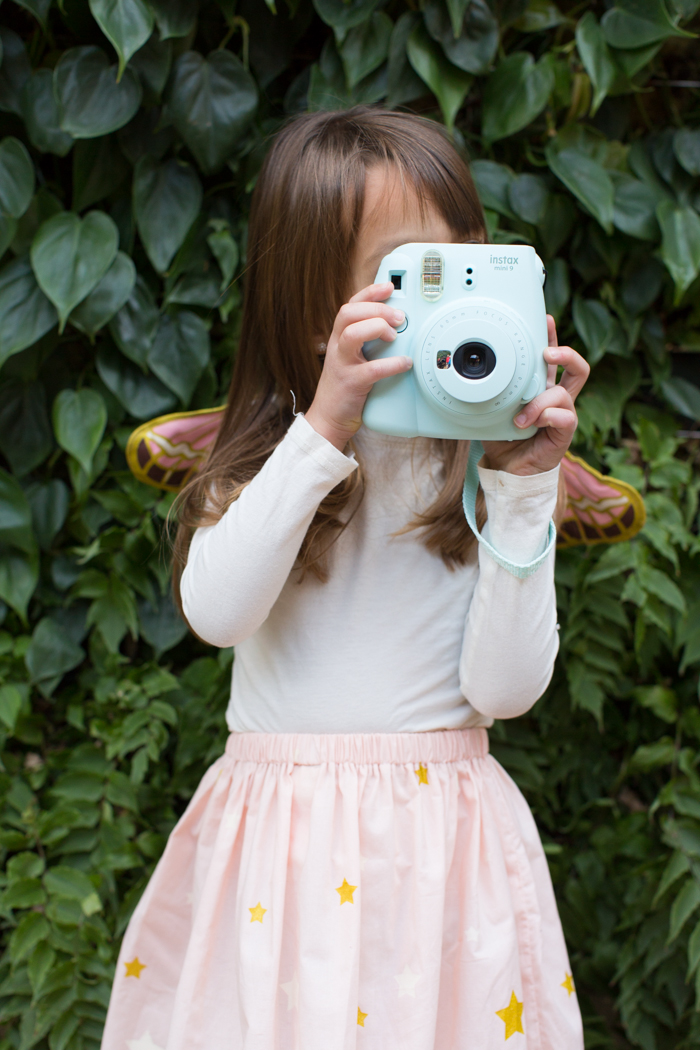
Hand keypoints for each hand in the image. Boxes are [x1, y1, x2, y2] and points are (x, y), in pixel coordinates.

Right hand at [305, 282, 411, 449]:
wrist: (328, 419)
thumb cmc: (345, 387)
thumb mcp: (353, 358)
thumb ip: (368, 342)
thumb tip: (398, 328)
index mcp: (339, 338)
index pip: (350, 305)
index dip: (369, 293)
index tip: (389, 287)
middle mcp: (338, 347)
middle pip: (348, 313)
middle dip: (376, 309)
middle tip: (398, 317)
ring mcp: (342, 364)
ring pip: (352, 334)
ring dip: (377, 329)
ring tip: (394, 336)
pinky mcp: (351, 383)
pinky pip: (372, 369)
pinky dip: (392, 364)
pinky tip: (404, 363)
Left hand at [480, 315, 589, 475]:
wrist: (508, 470)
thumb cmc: (503, 439)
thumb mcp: (493, 408)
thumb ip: (492, 391)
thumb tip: (473, 374)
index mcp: (541, 389)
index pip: (553, 359)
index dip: (552, 337)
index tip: (545, 319)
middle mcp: (556, 399)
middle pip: (578, 368)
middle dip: (566, 353)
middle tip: (547, 353)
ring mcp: (562, 415)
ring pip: (565, 392)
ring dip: (540, 400)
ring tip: (520, 416)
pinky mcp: (564, 433)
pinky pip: (565, 416)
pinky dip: (546, 416)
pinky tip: (529, 424)